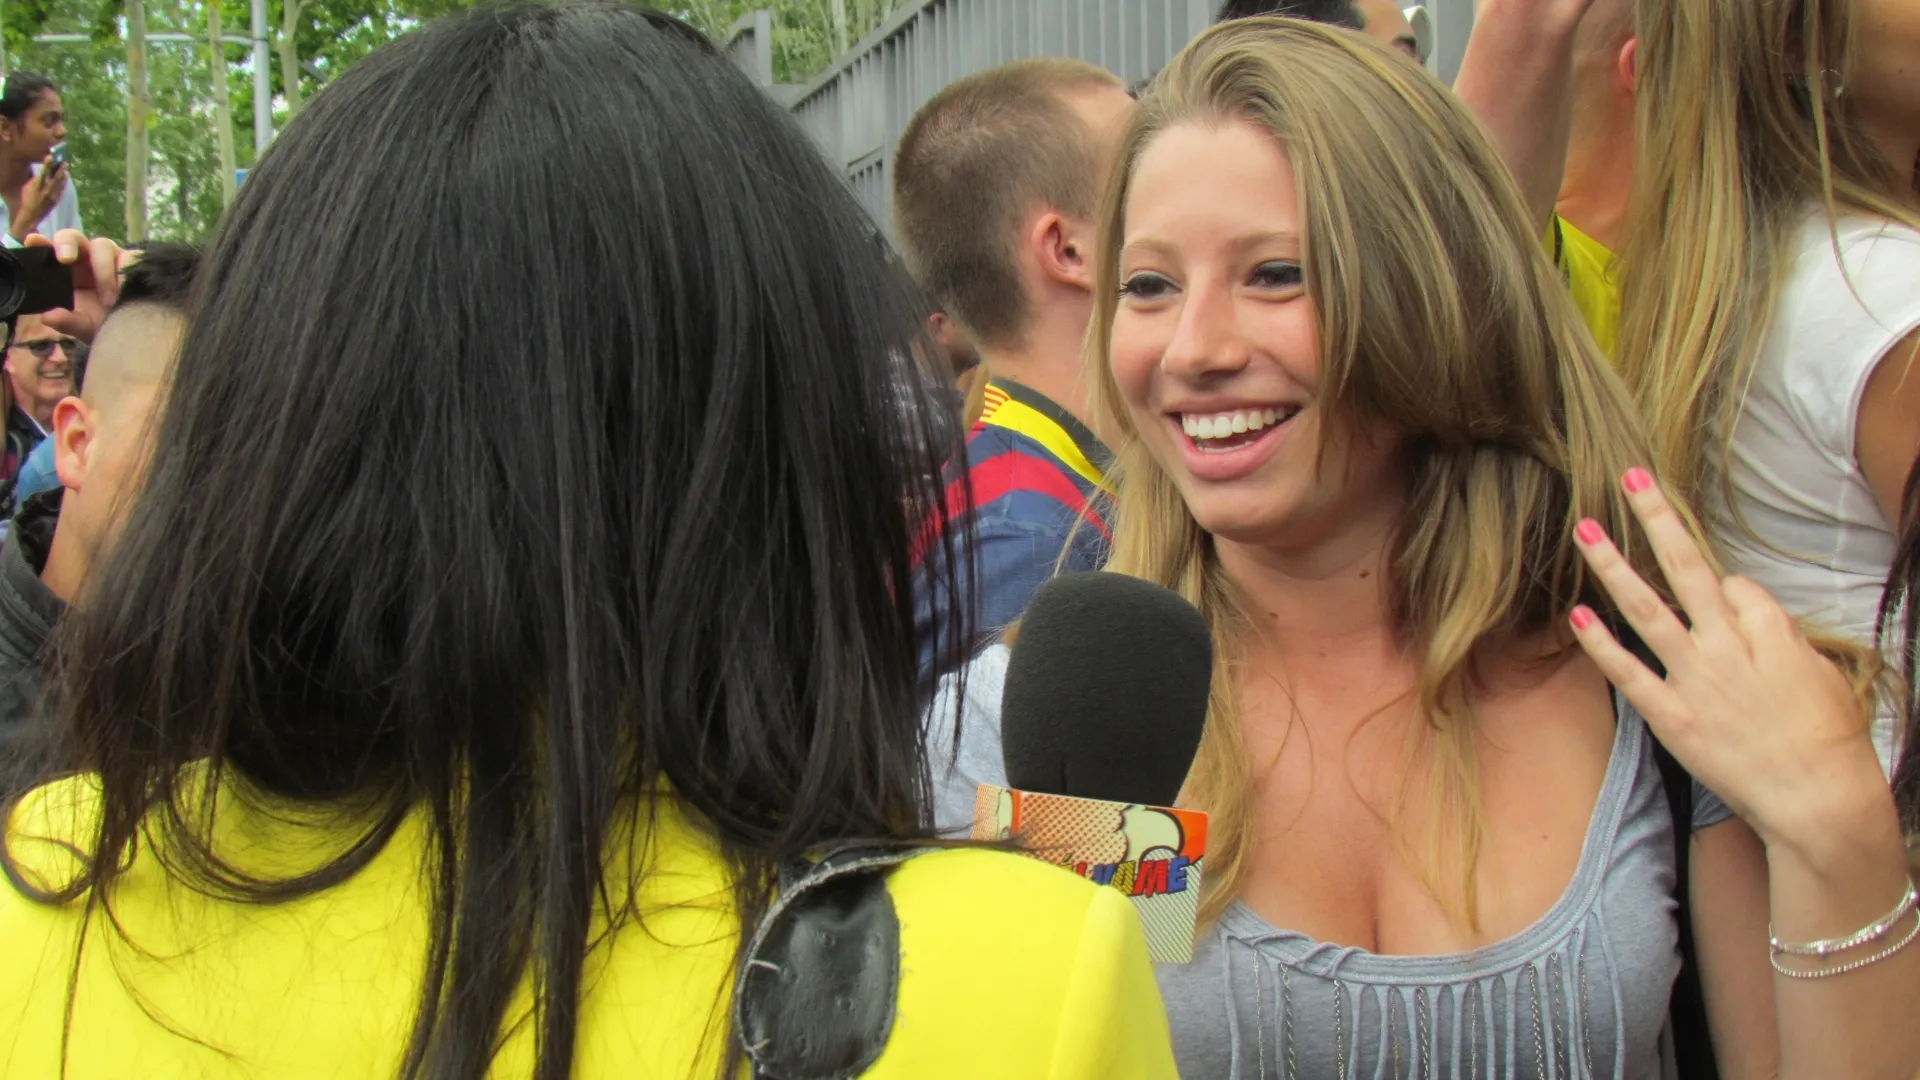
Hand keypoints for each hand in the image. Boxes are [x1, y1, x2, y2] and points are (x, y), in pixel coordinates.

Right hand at [11, 156, 66, 240]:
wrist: (32, 215)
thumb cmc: (27, 199)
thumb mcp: (27, 188)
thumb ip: (35, 180)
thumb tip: (43, 172)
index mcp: (37, 186)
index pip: (43, 173)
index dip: (47, 164)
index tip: (50, 156)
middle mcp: (46, 190)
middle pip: (55, 178)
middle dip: (60, 169)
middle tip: (65, 162)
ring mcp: (53, 196)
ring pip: (60, 183)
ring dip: (64, 176)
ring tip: (66, 169)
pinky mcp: (57, 200)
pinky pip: (62, 189)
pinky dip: (63, 183)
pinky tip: (65, 178)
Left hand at [24, 230, 136, 342]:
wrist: (137, 333)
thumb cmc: (104, 325)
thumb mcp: (83, 327)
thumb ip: (66, 322)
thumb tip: (47, 317)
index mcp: (67, 270)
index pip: (50, 250)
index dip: (41, 242)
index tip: (33, 241)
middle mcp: (86, 259)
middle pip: (73, 237)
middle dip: (68, 244)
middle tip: (66, 259)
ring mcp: (111, 257)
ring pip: (103, 246)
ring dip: (103, 270)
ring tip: (108, 300)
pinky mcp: (134, 261)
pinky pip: (130, 257)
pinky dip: (125, 274)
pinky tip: (125, 293)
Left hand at [1567, 467, 1888, 850]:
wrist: (1818, 797)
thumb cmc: (1829, 738)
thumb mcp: (1818, 671)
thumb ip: (1776, 634)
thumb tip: (1745, 608)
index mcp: (1769, 632)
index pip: (1732, 584)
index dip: (1723, 589)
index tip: (1721, 603)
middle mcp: (1726, 647)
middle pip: (1687, 568)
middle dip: (1657, 520)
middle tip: (1630, 480)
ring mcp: (1695, 680)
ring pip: (1646, 608)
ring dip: (1612, 565)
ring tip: (1585, 529)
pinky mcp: (1672, 717)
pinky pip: (1628, 672)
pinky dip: (1600, 643)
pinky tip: (1578, 614)